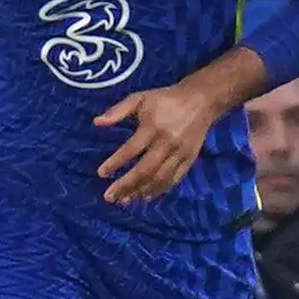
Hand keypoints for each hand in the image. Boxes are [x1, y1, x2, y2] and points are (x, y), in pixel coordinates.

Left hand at [96, 81, 225, 204]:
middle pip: (145, 169)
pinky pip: (174, 179)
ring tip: (125, 201)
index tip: (101, 173)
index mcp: (153, 127)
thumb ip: (118, 110)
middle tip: (110, 196)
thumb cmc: (166, 99)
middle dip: (126, 185)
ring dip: (141, 191)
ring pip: (159, 178)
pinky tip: (146, 196)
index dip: (116, 162)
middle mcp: (167, 143)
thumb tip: (96, 123)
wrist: (202, 100)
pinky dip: (160, 190)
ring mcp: (180, 153)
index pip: (131, 149)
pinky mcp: (189, 160)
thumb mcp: (140, 98)